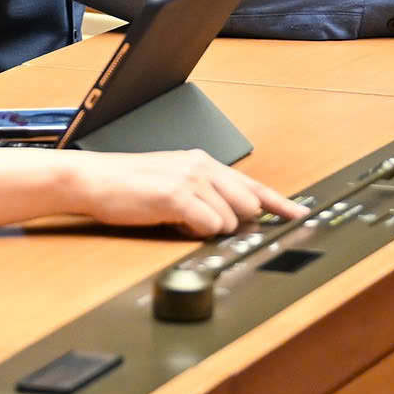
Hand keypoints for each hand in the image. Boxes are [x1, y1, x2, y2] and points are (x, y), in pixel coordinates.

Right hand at [61, 150, 303, 236]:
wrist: (91, 180)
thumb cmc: (126, 186)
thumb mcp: (172, 183)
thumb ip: (204, 195)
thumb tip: (230, 218)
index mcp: (203, 162)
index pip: (254, 186)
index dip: (281, 204)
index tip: (301, 215)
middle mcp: (202, 166)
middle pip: (248, 207)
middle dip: (231, 223)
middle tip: (198, 223)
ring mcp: (191, 179)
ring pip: (229, 221)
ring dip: (206, 229)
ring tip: (175, 219)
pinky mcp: (177, 195)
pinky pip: (208, 226)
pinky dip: (193, 232)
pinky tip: (170, 221)